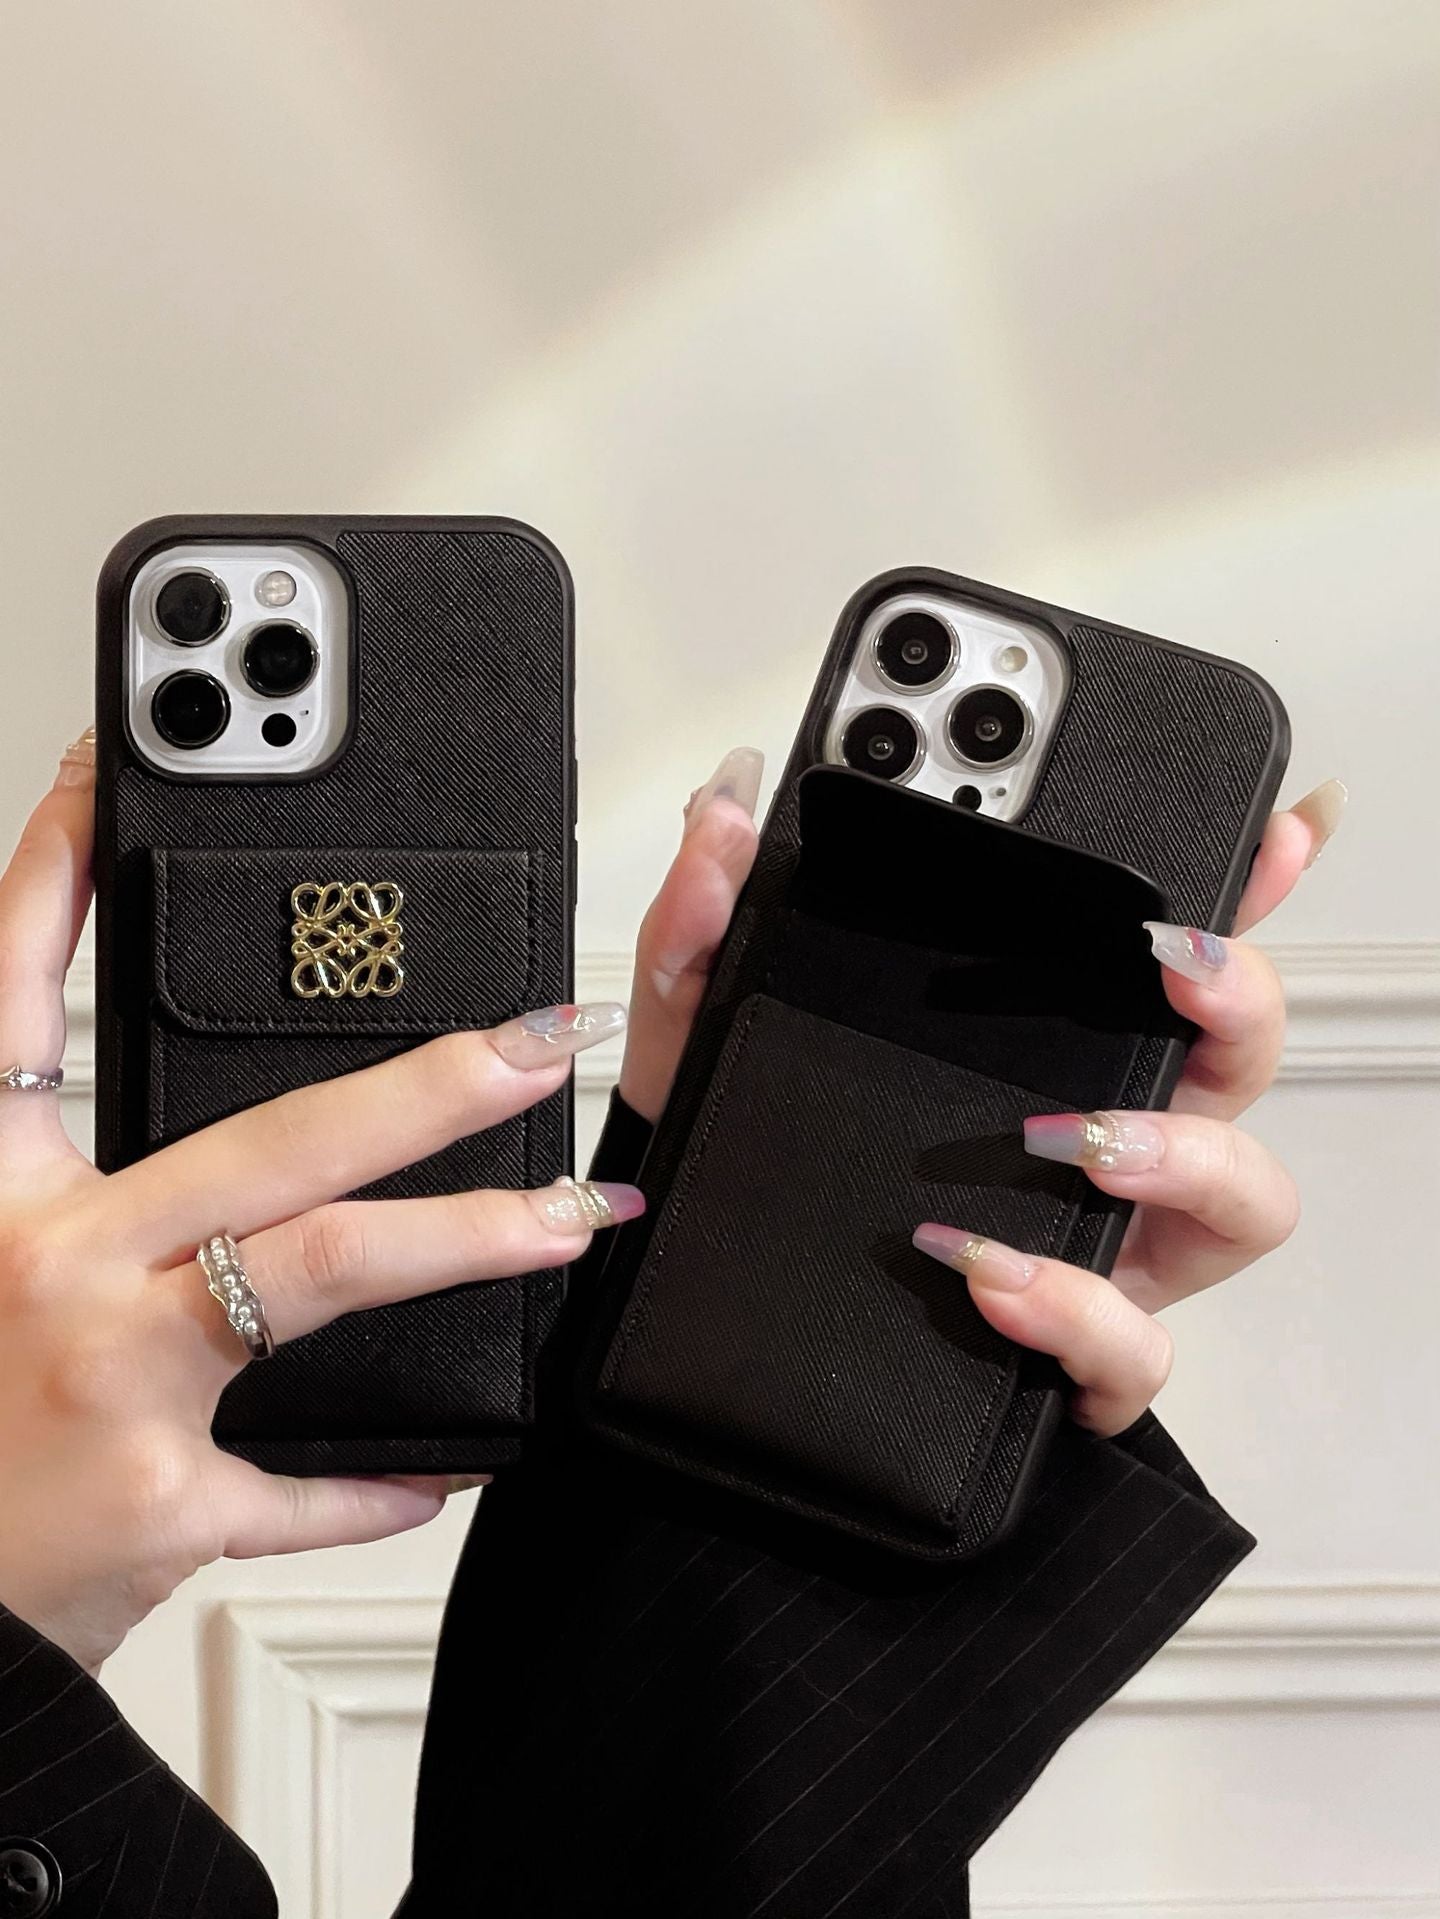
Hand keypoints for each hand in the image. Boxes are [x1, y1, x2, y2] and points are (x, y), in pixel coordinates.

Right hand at [0, 735, 637, 1672]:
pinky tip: (452, 1460)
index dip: (54, 881)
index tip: (109, 778)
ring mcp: (115, 1384)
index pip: (14, 1002)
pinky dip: (382, 1479)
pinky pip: (301, 1486)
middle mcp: (55, 1266)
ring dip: (465, 1235)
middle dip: (424, 1080)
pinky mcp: (159, 1506)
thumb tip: (113, 1104)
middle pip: (269, 1138)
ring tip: (569, 1214)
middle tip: (538, 1034)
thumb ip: (49, 1177)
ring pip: (322, 1273)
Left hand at [617, 746, 1344, 1441]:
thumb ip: (704, 926)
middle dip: (1241, 999)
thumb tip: (723, 818)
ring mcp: (1103, 1253)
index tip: (1267, 832)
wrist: (706, 1328)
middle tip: (1173, 963)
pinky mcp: (1070, 1358)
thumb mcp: (701, 1040)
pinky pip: (1131, 1349)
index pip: (1160, 960)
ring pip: (1244, 1202)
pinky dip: (1075, 1310)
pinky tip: (989, 1275)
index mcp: (1042, 1052)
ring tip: (1075, 1137)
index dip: (1238, 895)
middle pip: (1241, 1060)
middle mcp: (1101, 1146)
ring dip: (1186, 1157)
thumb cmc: (747, 1170)